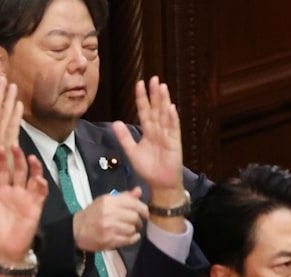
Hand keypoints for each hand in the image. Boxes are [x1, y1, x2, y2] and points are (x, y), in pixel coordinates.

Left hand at [0, 146, 47, 264]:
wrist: (5, 249)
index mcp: (2, 191)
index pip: (4, 171)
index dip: (3, 160)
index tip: (0, 147)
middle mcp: (16, 192)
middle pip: (19, 171)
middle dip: (18, 158)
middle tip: (15, 146)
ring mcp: (27, 199)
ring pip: (33, 179)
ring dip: (33, 169)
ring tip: (31, 158)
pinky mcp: (36, 208)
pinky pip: (41, 195)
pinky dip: (41, 187)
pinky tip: (39, 180)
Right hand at [72, 188, 146, 250]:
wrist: (76, 229)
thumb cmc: (93, 214)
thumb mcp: (106, 201)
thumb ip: (124, 196)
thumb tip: (138, 191)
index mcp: (108, 201)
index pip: (133, 203)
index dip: (143, 209)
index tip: (145, 213)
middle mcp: (109, 213)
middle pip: (134, 217)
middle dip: (139, 221)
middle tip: (137, 223)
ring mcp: (109, 227)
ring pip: (132, 228)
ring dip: (134, 230)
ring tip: (130, 229)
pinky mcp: (109, 239)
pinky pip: (129, 239)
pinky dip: (133, 238)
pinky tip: (131, 236)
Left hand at [112, 77, 183, 197]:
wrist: (160, 183)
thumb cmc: (148, 169)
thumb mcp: (131, 151)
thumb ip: (124, 137)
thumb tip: (115, 122)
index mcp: (148, 131)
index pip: (144, 110)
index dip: (141, 98)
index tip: (139, 83)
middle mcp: (158, 130)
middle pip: (156, 108)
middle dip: (155, 94)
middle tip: (154, 79)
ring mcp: (167, 135)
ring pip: (165, 115)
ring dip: (164, 101)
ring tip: (163, 87)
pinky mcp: (174, 143)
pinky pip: (173, 129)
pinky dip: (173, 119)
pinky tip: (171, 108)